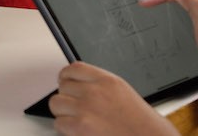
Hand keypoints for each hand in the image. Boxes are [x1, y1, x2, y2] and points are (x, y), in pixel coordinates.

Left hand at [50, 62, 175, 135]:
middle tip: (74, 106)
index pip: (73, 68)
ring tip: (74, 119)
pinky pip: (59, 123)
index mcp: (106, 80)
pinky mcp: (80, 127)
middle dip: (67, 97)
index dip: (66, 76)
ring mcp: (86, 108)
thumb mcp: (122, 92)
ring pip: (56, 103)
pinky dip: (65, 129)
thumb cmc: (141, 122)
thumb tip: (79, 85)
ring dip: (63, 112)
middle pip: (62, 86)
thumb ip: (100, 85)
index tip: (65, 82)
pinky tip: (76, 130)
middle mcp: (94, 91)